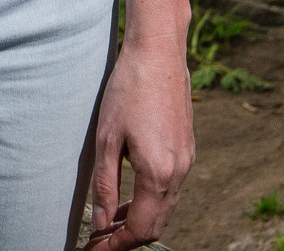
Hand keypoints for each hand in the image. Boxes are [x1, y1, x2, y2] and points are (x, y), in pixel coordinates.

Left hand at [86, 37, 194, 248]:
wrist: (159, 52)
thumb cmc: (128, 90)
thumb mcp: (107, 140)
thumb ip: (105, 186)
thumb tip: (102, 222)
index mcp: (158, 173)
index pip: (140, 229)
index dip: (116, 245)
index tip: (95, 247)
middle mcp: (179, 171)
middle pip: (157, 225)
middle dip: (128, 238)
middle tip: (100, 240)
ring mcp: (187, 160)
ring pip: (166, 208)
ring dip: (140, 220)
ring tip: (111, 221)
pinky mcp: (188, 148)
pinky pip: (172, 189)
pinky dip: (152, 201)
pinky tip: (130, 194)